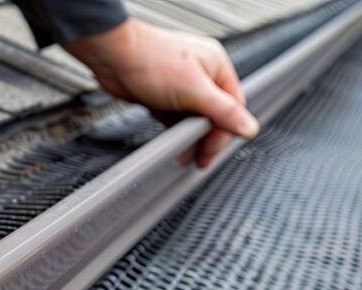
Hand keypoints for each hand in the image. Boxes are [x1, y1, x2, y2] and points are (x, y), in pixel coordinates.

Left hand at [64, 19, 259, 167]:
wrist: (113, 57)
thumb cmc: (151, 61)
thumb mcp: (194, 90)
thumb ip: (223, 111)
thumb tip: (249, 128)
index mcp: (217, 68)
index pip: (232, 108)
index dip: (224, 133)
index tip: (211, 153)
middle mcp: (202, 75)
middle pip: (214, 115)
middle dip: (207, 139)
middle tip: (200, 160)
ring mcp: (181, 84)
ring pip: (193, 118)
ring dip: (190, 138)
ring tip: (185, 157)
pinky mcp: (163, 94)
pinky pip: (175, 117)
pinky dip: (174, 131)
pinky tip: (172, 145)